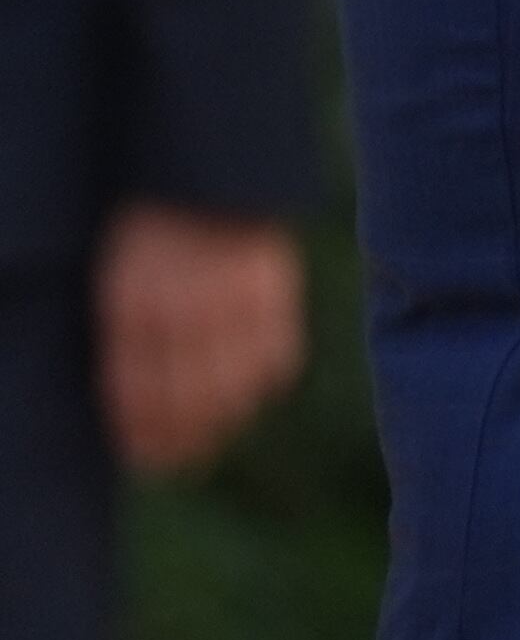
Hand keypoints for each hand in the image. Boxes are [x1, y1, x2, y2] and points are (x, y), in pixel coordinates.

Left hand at [92, 201, 305, 475]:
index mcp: (133, 309)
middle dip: (186, 442)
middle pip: (187, 404)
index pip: (137, 397)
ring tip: (220, 431)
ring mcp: (231, 303)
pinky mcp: (275, 293)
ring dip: (227, 420)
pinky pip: (277, 359)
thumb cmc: (155, 236)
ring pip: (234, 390)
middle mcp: (182, 312)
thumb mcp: (121, 284)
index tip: (148, 461)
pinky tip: (255, 387)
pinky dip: (267, 381)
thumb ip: (129, 343)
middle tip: (187, 461)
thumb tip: (139, 416)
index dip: (144, 438)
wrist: (213, 178)